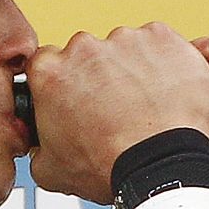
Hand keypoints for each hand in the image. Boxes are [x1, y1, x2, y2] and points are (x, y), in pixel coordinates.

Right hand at [28, 22, 208, 204]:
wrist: (161, 166)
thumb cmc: (112, 165)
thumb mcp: (51, 170)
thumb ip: (39, 147)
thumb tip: (44, 147)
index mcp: (50, 72)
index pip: (46, 63)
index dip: (62, 82)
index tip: (74, 96)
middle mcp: (85, 48)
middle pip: (87, 54)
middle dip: (98, 76)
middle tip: (114, 110)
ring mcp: (126, 40)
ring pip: (126, 49)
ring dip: (133, 71)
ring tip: (146, 107)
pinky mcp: (163, 39)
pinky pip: (162, 46)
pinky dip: (166, 65)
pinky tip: (168, 94)